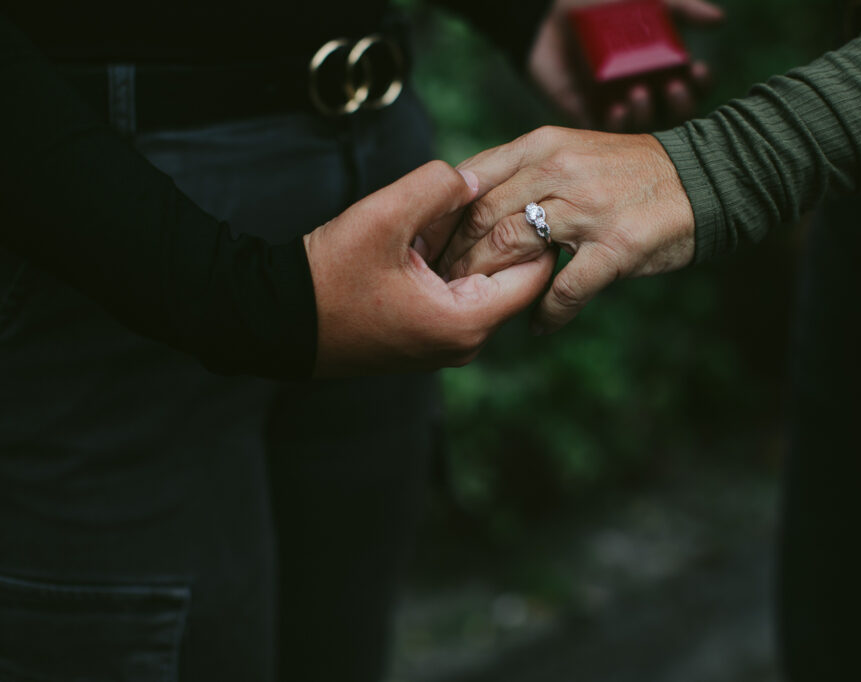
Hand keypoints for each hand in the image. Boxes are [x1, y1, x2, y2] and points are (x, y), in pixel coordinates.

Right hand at [304, 160, 556, 375]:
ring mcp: (444, 345)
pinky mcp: (425, 338)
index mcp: (466, 322)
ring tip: (444, 213)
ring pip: (482, 286)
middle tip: (480, 195)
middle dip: (498, 236)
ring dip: (469, 248)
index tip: (523, 195)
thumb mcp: (383, 216)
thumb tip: (474, 179)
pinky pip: (456, 296)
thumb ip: (437, 186)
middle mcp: (464, 343)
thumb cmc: (327, 276)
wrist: (276, 318)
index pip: (536, 276)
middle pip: (511, 280)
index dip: (535, 231)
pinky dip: (449, 265)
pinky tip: (424, 236)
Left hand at [438, 126, 693, 333]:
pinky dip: (545, 313)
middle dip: (455, 259)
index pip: (471, 182)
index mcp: (543, 146)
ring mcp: (588, 209)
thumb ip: (523, 172)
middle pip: (483, 217)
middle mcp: (559, 171)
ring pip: (512, 249)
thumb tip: (468, 204)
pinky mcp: (616, 246)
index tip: (427, 251)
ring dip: (488, 286)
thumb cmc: (629, 173)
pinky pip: (564, 288)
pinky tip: (538, 326)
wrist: (704, 178)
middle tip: (440, 289)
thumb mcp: (571, 151)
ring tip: (478, 308)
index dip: (442, 220)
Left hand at [529, 0, 722, 130]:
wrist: (546, 15)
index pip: (691, 88)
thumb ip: (679, 7)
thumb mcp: (642, 1)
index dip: (701, 85)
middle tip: (674, 88)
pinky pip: (606, 134)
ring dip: (647, 115)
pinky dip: (616, 125)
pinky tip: (618, 109)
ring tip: (639, 93)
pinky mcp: (585, 118)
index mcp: (659, 71)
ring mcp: (614, 108)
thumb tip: (719, 20)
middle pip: (672, 116)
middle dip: (680, 106)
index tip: (700, 70)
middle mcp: (641, 94)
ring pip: (642, 129)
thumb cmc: (595, 6)